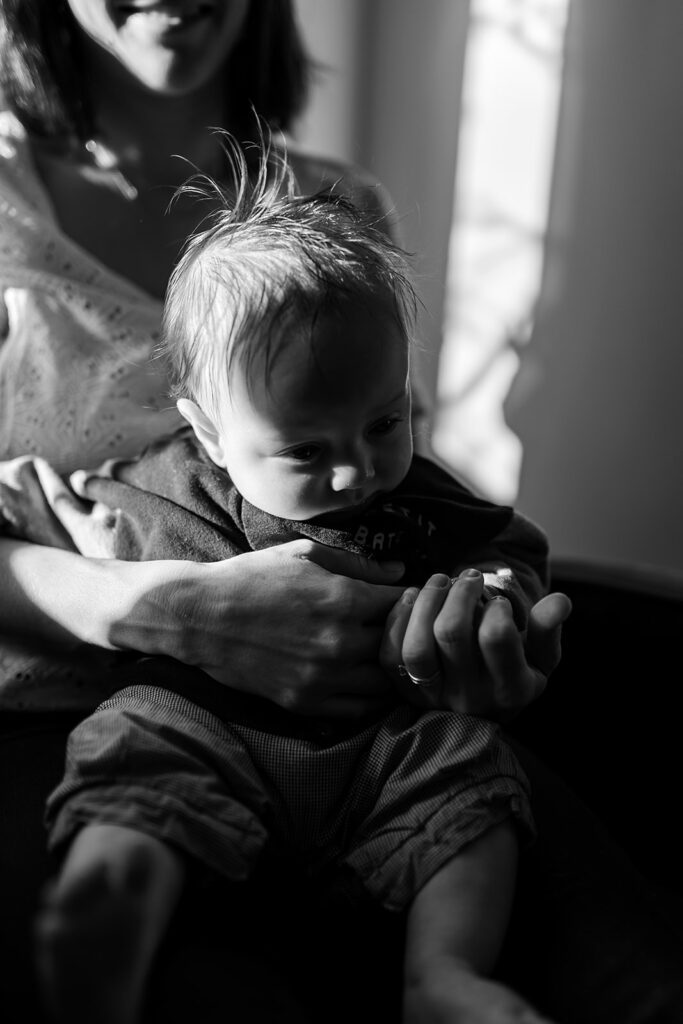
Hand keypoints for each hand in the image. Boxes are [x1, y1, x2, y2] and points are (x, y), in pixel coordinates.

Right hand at [112, 540, 405, 718]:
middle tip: (403, 628)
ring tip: (384, 655)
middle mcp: (340, 642)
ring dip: (391, 669)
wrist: (201, 616)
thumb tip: (400, 570)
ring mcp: (323, 677)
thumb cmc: (253, 577)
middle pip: (402, 646)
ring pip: (385, 683)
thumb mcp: (305, 555)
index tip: (408, 597)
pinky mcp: (306, 702)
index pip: (406, 604)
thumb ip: (358, 564)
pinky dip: (369, 697)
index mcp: (344, 599)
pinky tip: (364, 680)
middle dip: (407, 634)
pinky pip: (358, 710)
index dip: (412, 599)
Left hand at [379, 569, 571, 719]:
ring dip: (426, 602)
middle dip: (458, 593)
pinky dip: (398, 619)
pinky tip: (414, 596)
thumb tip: (560, 601)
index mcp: (510, 687)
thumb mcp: (541, 658)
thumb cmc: (515, 672)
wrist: (482, 710)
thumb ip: (548, 630)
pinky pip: (390, 655)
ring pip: (417, 646)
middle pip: (451, 633)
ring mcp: (434, 696)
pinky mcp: (406, 691)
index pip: (496, 638)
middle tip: (468, 577)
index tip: (497, 599)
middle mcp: (470, 695)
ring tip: (440, 580)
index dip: (495, 606)